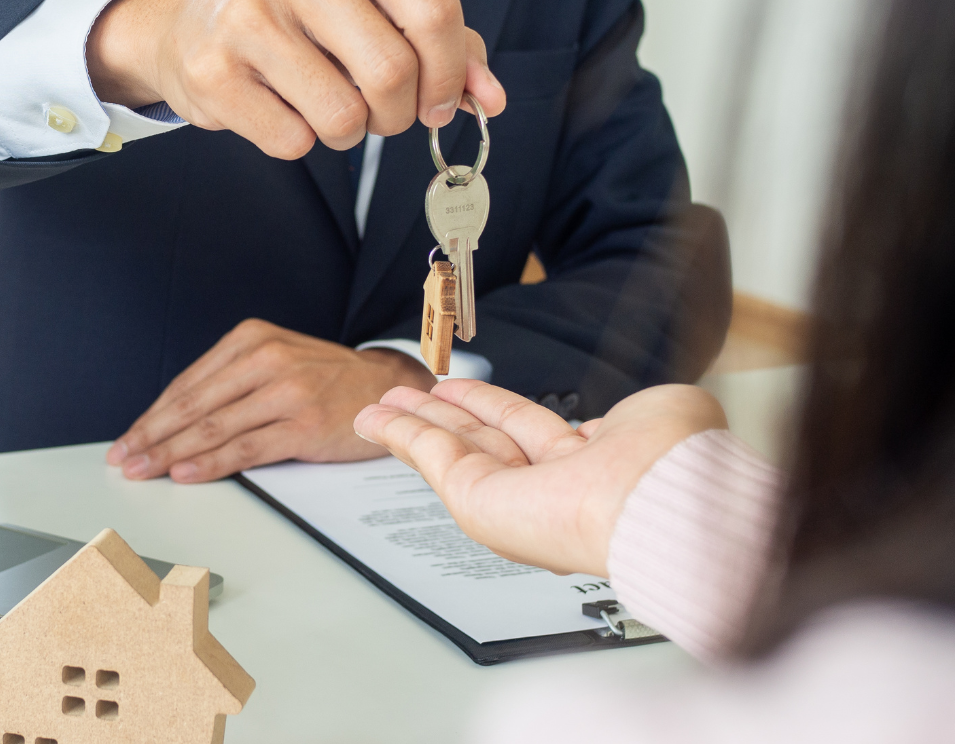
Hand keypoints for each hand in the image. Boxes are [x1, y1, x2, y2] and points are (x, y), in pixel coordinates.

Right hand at [86, 0, 506, 158]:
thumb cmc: (295, 21)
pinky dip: (298, 140)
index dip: (448, 71)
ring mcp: (249, 22)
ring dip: (347, 132)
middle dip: (398, 113)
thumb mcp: (371, 13)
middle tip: (383, 113)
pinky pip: (293, 141)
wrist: (185, 28)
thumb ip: (439, 45)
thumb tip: (489, 97)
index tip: (439, 100)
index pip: (430, 10)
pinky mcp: (213, 74)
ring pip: (343, 118)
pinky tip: (278, 108)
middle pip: (391, 73)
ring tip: (323, 104)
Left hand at [105, 319, 436, 482]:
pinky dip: (211, 463)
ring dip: (171, 453)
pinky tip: (186, 473)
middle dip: (152, 436)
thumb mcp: (275, 362)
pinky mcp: (305, 424)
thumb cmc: (325, 381)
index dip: (152, 415)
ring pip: (214, 427)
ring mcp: (287, 391)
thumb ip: (230, 383)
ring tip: (144, 470)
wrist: (387, 387)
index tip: (128, 439)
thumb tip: (174, 421)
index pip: (188, 383)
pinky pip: (247, 447)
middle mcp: (267, 359)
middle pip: (194, 404)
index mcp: (251, 339)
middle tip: (123, 459)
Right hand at [354, 380, 726, 575]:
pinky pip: (432, 458)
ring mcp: (509, 499)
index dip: (490, 407)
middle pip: (478, 440)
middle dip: (439, 414)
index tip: (460, 390)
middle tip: (407, 397)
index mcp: (590, 467)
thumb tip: (605, 425)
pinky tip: (377, 418)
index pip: (527, 430)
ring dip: (409, 424)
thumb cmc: (675, 466)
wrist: (664, 503)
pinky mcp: (478, 503)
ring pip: (448, 449)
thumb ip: (629, 413)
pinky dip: (399, 435)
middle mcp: (546, 489)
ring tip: (379, 405)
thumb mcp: (659, 413)